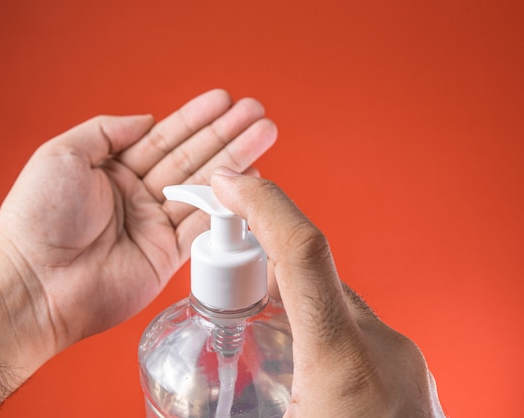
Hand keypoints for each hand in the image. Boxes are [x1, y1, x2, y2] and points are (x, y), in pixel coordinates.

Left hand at [0, 89, 276, 348]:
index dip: (195, 118)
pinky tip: (249, 185)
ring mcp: (153, 225)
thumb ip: (105, 130)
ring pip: (204, 187)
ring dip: (235, 162)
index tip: (223, 101)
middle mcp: (137, 195)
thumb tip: (145, 119)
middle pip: (191, 158)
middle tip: (257, 113)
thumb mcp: (62, 154)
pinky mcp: (165, 256)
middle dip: (226, 134)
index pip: (163, 137)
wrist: (35, 283)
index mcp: (113, 170)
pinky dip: (228, 207)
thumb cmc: (37, 219)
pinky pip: (203, 226)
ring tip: (264, 135)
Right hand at [211, 169, 444, 416]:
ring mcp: (402, 358)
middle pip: (312, 273)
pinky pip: (356, 330)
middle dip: (260, 267)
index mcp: (342, 364)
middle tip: (224, 293)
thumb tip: (180, 405)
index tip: (229, 182)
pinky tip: (300, 366)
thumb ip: (234, 401)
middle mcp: (381, 349)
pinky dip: (319, 331)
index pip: (303, 253)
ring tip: (258, 337)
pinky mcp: (409, 371)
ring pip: (333, 303)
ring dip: (290, 304)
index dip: (264, 204)